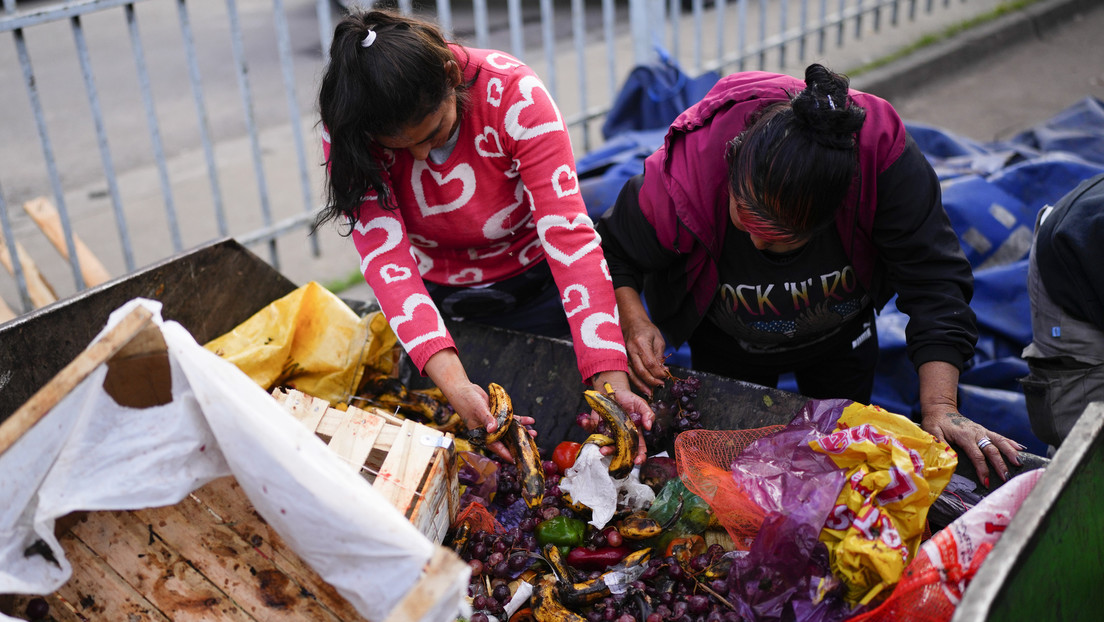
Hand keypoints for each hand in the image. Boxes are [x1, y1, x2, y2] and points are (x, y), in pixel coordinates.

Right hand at [424, 349, 534, 462]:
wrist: (463, 389)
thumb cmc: (466, 401)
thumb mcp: (478, 410)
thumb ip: (487, 419)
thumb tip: (493, 429)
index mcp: (482, 434)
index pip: (496, 447)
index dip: (507, 454)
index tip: (517, 461)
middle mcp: (489, 430)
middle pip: (506, 440)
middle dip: (518, 442)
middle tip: (532, 445)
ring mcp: (494, 423)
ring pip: (510, 430)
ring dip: (521, 431)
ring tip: (534, 433)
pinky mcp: (497, 414)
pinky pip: (510, 419)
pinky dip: (519, 419)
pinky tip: (530, 420)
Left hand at [591, 371, 654, 465]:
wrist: (614, 389)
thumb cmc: (629, 398)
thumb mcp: (641, 404)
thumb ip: (648, 414)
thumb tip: (649, 426)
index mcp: (633, 433)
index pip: (638, 448)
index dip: (639, 457)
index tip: (637, 461)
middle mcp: (620, 436)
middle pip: (619, 450)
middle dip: (613, 453)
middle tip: (609, 453)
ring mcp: (608, 432)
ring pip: (605, 443)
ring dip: (602, 446)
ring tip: (600, 448)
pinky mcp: (596, 425)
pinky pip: (590, 428)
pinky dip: (587, 425)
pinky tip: (586, 421)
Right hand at [615, 287, 668, 395]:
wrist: (631, 322)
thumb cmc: (646, 329)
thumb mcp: (658, 339)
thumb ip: (659, 355)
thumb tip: (662, 371)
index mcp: (641, 343)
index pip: (650, 363)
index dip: (659, 373)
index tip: (666, 376)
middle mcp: (630, 350)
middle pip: (641, 371)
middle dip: (652, 381)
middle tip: (661, 385)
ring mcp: (624, 355)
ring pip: (632, 374)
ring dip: (642, 385)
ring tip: (650, 392)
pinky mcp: (622, 359)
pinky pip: (628, 373)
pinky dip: (635, 382)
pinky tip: (641, 387)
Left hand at [917, 360, 1023, 487]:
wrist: (941, 410)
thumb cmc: (936, 423)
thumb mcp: (933, 433)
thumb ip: (941, 445)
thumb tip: (949, 459)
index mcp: (964, 436)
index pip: (977, 455)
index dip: (982, 469)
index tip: (986, 482)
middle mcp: (976, 433)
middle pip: (992, 449)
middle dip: (1000, 464)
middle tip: (1006, 477)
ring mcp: (982, 431)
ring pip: (1000, 441)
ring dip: (1010, 452)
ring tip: (1019, 463)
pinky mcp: (984, 430)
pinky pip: (1000, 437)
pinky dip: (1011, 442)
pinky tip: (1021, 449)